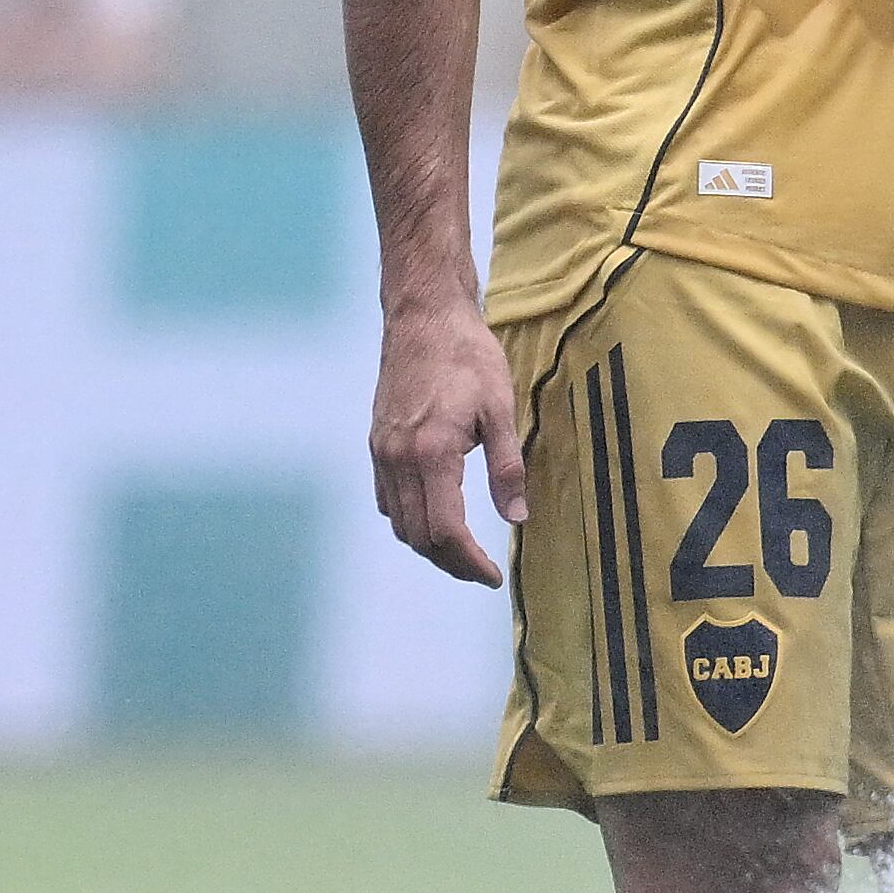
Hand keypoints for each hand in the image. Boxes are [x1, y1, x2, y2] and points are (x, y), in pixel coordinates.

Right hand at [371, 293, 525, 584]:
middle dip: (451, 561)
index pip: (445, 531)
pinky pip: (387, 498)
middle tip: (481, 570)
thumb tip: (516, 518)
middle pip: (418, 536)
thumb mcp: (501, 408)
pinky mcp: (377, 442)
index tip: (492, 576)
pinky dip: (409, 518)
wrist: (424, 316)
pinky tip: (434, 514)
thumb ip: (507, 467)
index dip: (469, 562)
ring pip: (399, 522)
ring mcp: (382, 452)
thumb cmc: (468, 356)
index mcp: (432, 454)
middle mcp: (398, 459)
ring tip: (462, 550)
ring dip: (428, 544)